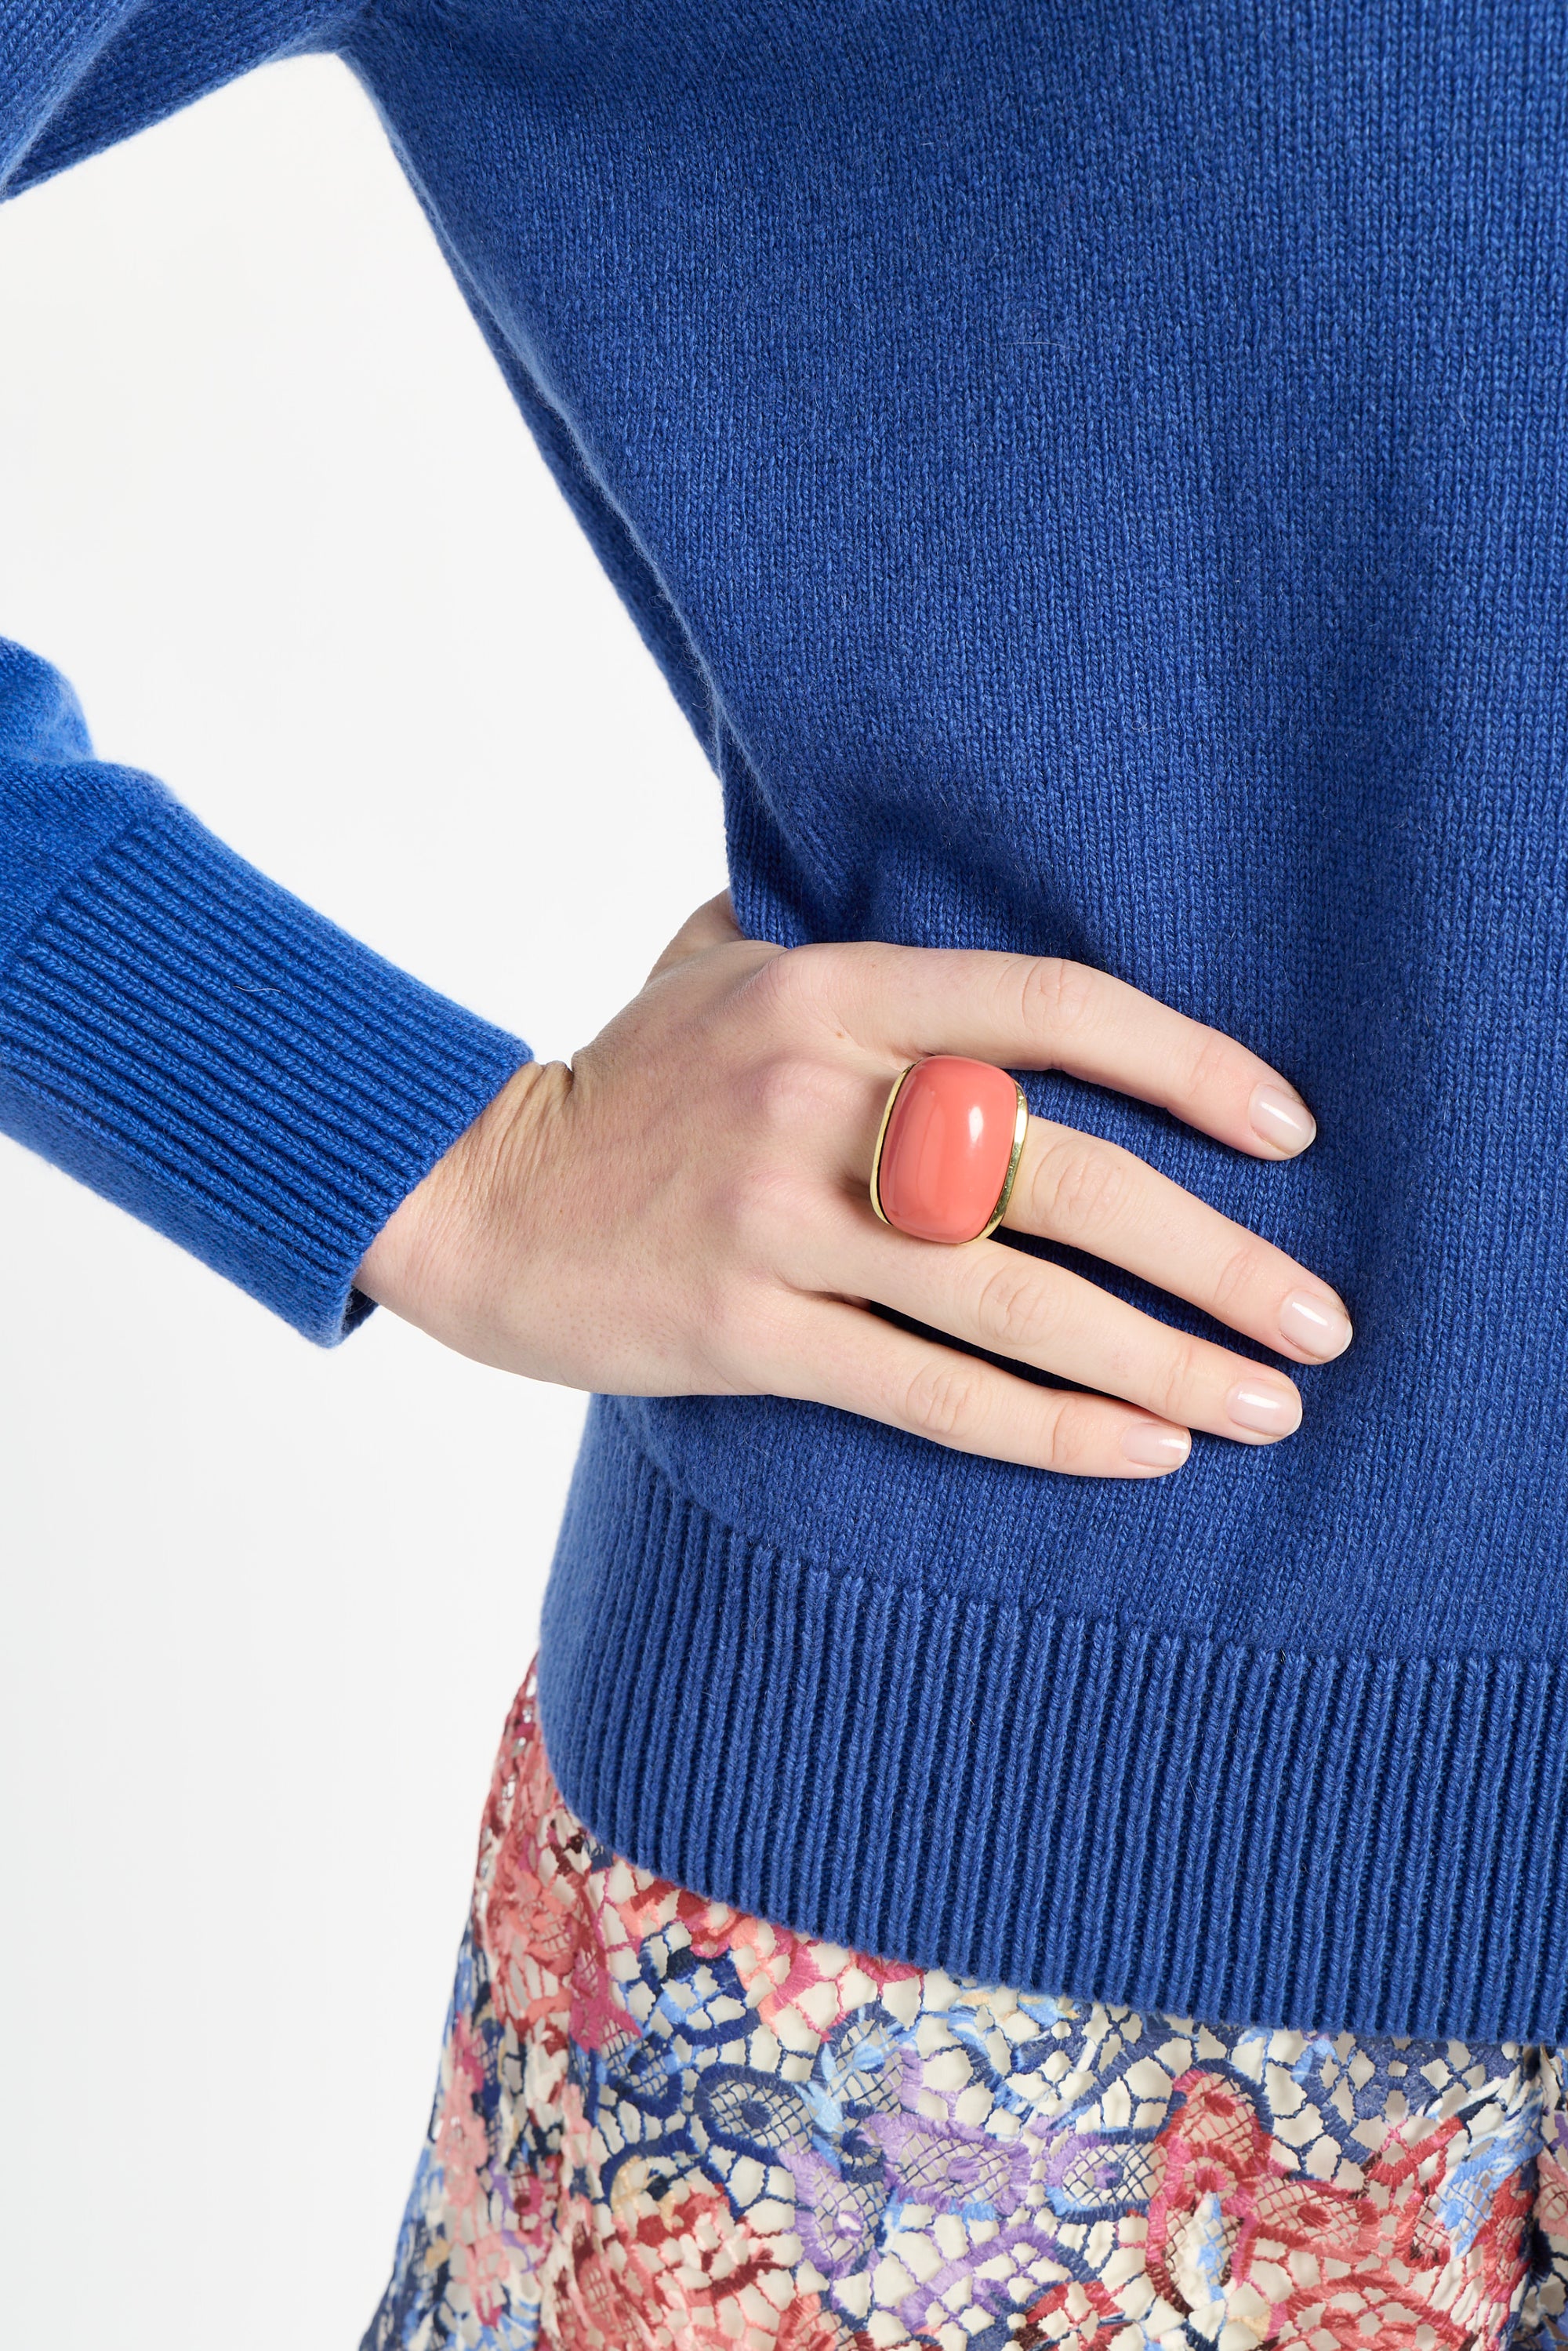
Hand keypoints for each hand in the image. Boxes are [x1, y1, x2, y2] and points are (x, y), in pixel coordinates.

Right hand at [356, 895, 1350, 1477]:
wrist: (469, 1195)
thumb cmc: (618, 1082)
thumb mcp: (714, 965)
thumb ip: (840, 941)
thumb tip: (948, 905)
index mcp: (832, 990)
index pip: (1051, 1008)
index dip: (1187, 1064)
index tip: (1286, 1132)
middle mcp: (818, 1096)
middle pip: (1063, 1175)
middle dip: (1215, 1254)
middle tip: (1319, 1321)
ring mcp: (780, 1221)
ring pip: (1013, 1301)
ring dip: (1162, 1360)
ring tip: (1270, 1407)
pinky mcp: (744, 1332)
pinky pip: (928, 1391)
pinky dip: (1048, 1428)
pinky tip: (1143, 1450)